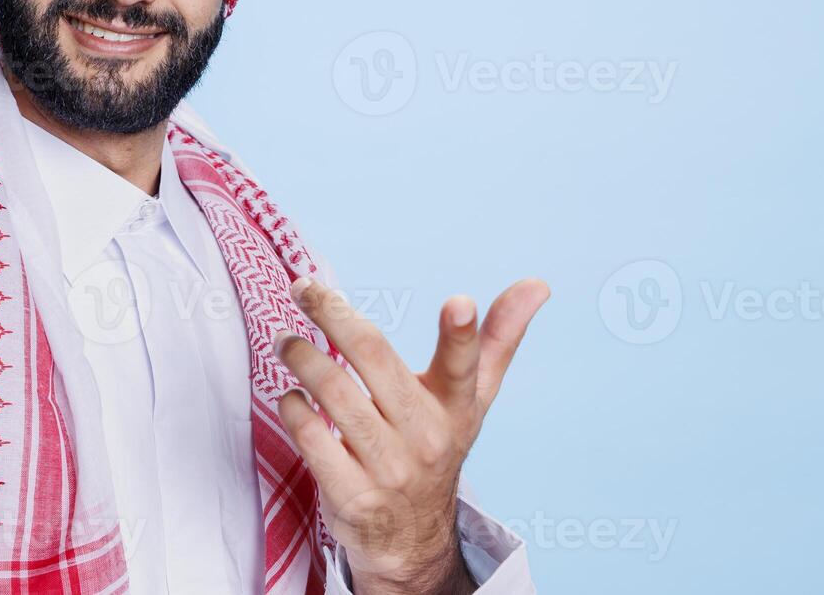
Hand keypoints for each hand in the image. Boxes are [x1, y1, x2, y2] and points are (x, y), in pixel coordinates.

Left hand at [274, 274, 549, 594]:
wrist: (412, 539)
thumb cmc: (438, 445)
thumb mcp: (473, 399)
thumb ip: (498, 338)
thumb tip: (537, 284)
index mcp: (457, 406)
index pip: (463, 367)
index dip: (462, 334)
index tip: (459, 302)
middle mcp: (425, 437)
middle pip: (373, 357)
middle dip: (332, 314)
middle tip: (303, 288)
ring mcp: (388, 469)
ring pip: (334, 393)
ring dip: (301, 356)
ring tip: (285, 341)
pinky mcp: (351, 496)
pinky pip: (311, 438)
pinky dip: (293, 407)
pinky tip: (291, 395)